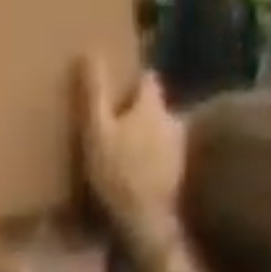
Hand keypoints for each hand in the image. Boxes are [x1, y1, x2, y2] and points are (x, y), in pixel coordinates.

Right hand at [72, 57, 185, 229]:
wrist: (145, 218)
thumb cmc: (116, 171)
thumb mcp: (95, 130)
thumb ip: (94, 93)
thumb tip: (90, 53)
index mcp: (152, 106)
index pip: (148, 79)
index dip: (132, 78)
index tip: (116, 82)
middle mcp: (173, 120)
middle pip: (154, 105)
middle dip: (136, 108)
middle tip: (111, 117)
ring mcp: (179, 146)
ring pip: (159, 128)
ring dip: (144, 131)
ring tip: (121, 144)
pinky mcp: (179, 169)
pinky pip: (162, 150)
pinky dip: (150, 152)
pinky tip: (134, 165)